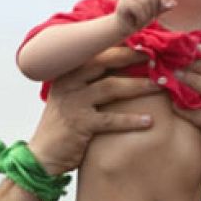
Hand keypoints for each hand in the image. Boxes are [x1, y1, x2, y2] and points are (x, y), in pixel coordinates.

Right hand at [27, 47, 159, 175]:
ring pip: (111, 87)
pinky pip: (111, 120)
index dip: (119, 47)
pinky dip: (131, 120)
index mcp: (67, 73)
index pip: (95, 52)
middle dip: (130, 57)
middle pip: (103, 62)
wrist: (42, 156)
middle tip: (153, 58)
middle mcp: (69, 83)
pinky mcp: (80, 124)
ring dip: (138, 86)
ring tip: (159, 86)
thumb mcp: (71, 98)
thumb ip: (89, 83)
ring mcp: (74, 103)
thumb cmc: (63, 127)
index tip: (141, 44)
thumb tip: (122, 72)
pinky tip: (148, 121)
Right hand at [114, 0, 174, 33]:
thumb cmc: (138, 19)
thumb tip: (174, 3)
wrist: (122, 28)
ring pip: (145, 2)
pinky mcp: (123, 2)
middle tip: (151, 19)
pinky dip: (141, 18)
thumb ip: (163, 7)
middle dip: (154, 9)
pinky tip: (137, 23)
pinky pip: (137, 8)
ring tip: (143, 22)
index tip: (167, 7)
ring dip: (147, 15)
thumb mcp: (153, 13)